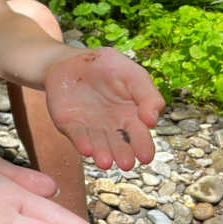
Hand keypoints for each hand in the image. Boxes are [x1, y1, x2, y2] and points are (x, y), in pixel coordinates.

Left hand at [44, 47, 164, 169]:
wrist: (74, 60)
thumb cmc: (109, 68)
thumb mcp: (133, 75)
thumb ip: (148, 95)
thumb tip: (152, 121)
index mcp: (131, 117)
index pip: (139, 135)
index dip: (143, 145)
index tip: (146, 157)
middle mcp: (111, 127)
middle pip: (118, 144)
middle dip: (122, 154)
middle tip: (125, 163)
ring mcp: (90, 127)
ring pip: (97, 144)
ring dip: (101, 153)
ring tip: (105, 161)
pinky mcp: (70, 124)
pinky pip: (76, 134)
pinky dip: (81, 142)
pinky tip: (86, 149)